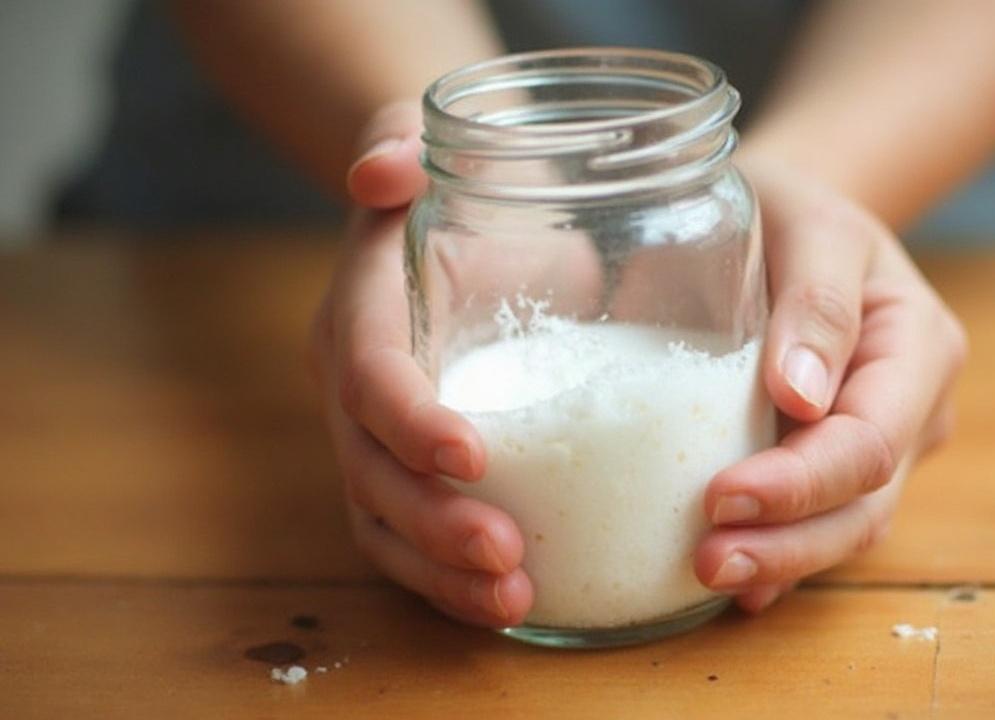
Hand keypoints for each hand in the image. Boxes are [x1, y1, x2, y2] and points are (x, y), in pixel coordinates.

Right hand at [308, 101, 533, 626]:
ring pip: (384, 523)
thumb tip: (385, 170)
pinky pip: (418, 537)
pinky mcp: (418, 467)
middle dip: (431, 522)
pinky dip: (455, 578)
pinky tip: (514, 602)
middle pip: (369, 471)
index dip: (409, 420)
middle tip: (506, 556)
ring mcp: (380, 435)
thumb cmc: (464, 184)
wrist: (474, 221)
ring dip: (441, 573)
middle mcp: (356, 383)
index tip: (473, 456)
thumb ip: (399, 147)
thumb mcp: (433, 146)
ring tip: (515, 601)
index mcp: (360, 311)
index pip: (369, 376)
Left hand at [694, 156, 967, 611]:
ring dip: (780, 561)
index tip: (722, 496)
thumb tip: (800, 397)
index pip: (870, 442)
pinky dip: (778, 559)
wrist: (789, 217)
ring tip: (708, 574)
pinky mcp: (832, 462)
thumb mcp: (809, 225)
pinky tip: (736, 588)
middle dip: (790, 543)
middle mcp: (909, 409)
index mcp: (918, 349)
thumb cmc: (794, 209)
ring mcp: (879, 444)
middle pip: (863, 505)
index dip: (802, 483)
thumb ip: (814, 300)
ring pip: (843, 528)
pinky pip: (814, 523)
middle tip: (708, 561)